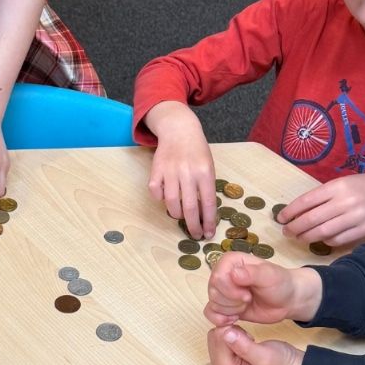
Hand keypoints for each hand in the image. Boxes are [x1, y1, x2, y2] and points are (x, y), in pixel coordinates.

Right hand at [145, 103, 216, 237]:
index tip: (208, 233)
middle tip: (195, 235)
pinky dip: (160, 198)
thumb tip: (203, 215)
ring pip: (171, 203)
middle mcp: (188, 173)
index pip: (208, 203)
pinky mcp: (156, 170)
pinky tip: (165, 197)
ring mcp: (170, 171)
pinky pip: (156, 192)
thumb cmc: (197, 151)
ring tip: (181, 215)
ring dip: (177, 214)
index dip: (208, 222)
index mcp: (205, 172)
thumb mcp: (208, 166)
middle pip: (189, 208)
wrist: (179, 129)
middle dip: (193, 226)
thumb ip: (206, 187)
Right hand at [204, 253, 320, 326]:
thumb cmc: (280, 284)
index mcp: (231, 261)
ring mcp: (222, 290)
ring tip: (247, 305)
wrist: (287, 301)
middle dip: (232, 301)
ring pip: (213, 304)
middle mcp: (223, 274)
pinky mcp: (224, 306)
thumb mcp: (270, 276)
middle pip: (213, 292)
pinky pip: (211, 314)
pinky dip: (221, 319)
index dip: (231, 290)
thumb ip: (252, 273)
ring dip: (231, 310)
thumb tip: (234, 274)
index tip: (248, 294)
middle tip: (249, 299)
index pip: (218, 277)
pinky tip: (235, 318)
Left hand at [208, 325, 302, 364]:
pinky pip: (221, 336)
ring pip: (217, 334)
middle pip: (214, 336)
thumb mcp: (265, 356)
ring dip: (234, 332)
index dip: (234, 332)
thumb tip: (225, 333)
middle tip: (250, 341)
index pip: (217, 338)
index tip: (249, 339)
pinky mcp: (225, 356)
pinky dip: (234, 333)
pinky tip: (246, 341)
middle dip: (232, 332)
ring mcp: (221, 363)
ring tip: (249, 342)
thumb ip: (244, 347)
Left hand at [278, 174, 364, 246]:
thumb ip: (324, 195)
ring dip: (307, 237)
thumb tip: (299, 210)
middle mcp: (345, 201)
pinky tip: (321, 239)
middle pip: (311, 219)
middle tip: (286, 232)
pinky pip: (338, 240)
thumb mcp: (344, 182)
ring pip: (323, 232)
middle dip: (294, 227)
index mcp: (337, 186)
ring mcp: (355, 217)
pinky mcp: (364, 230)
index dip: (290, 212)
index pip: (306, 201)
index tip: (280, 219)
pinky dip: (326, 241)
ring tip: (299, 237)